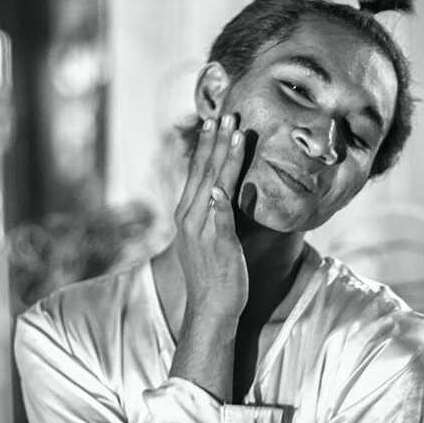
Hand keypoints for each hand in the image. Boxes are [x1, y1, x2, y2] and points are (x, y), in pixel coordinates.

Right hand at [172, 114, 248, 324]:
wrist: (211, 307)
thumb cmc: (215, 272)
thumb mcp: (212, 236)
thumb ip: (218, 212)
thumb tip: (226, 191)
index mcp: (188, 213)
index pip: (197, 172)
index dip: (206, 146)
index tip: (215, 122)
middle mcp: (191, 218)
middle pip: (204, 172)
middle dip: (216, 142)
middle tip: (226, 115)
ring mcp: (203, 231)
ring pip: (213, 186)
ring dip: (224, 159)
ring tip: (235, 134)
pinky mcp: (219, 245)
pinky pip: (219, 220)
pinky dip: (219, 204)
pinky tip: (223, 188)